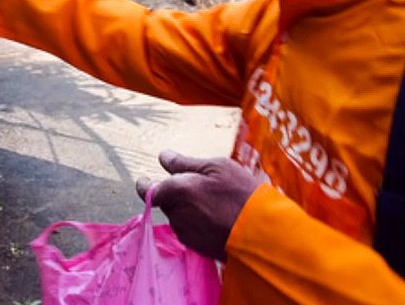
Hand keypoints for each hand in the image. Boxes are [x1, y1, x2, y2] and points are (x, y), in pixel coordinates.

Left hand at [135, 150, 263, 261]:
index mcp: (176, 191)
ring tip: (213, 204)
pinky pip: (190, 231)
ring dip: (187, 210)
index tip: (145, 180)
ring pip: (179, 217)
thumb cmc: (240, 193)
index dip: (145, 185)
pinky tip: (216, 219)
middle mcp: (175, 213)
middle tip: (198, 188)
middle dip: (176, 195)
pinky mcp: (197, 247)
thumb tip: (163, 156)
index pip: (149, 190)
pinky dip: (197, 223)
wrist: (260, 233)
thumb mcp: (217, 167)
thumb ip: (186, 163)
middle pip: (167, 203)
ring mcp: (185, 233)